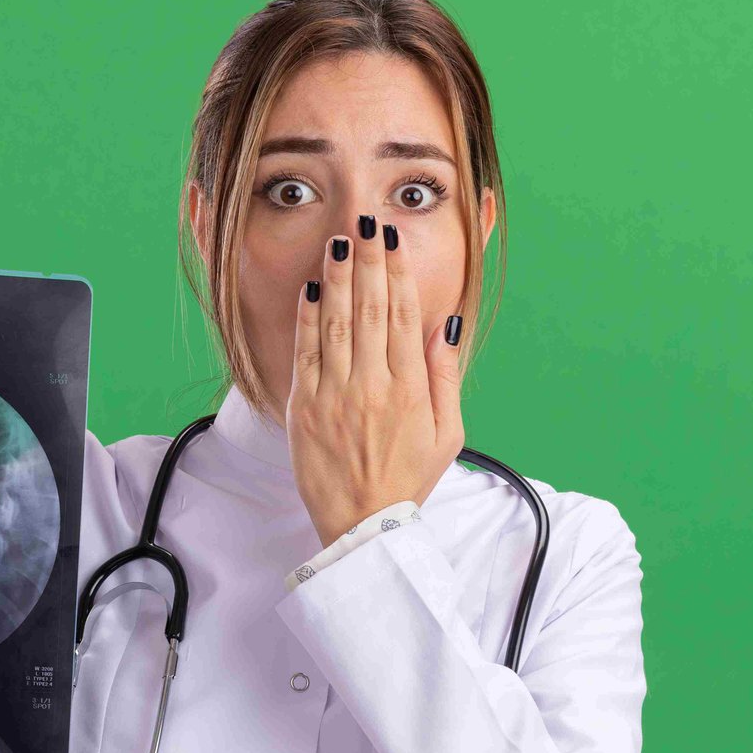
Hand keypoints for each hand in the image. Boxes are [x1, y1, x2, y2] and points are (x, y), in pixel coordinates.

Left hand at [285, 217, 464, 548]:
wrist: (364, 528)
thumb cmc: (409, 480)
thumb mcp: (448, 432)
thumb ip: (446, 375)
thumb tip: (444, 323)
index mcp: (410, 389)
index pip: (402, 315)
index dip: (396, 273)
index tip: (392, 240)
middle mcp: (372, 386)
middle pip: (368, 309)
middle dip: (367, 261)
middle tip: (366, 224)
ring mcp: (335, 396)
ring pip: (334, 324)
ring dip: (336, 279)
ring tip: (339, 243)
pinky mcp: (304, 409)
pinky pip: (305, 354)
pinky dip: (306, 318)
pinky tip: (311, 288)